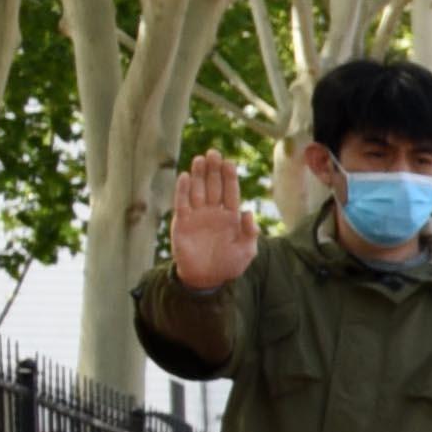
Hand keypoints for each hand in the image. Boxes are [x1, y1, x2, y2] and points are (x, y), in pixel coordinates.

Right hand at [166, 156, 256, 291]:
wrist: (206, 279)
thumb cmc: (228, 265)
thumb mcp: (246, 251)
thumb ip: (249, 232)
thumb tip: (249, 212)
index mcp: (231, 217)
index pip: (230, 192)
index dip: (229, 177)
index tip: (229, 162)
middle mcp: (213, 212)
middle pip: (213, 186)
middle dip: (214, 170)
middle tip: (214, 153)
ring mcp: (197, 215)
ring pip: (197, 190)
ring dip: (198, 175)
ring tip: (200, 159)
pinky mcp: (182, 222)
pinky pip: (182, 202)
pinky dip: (183, 190)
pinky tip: (185, 176)